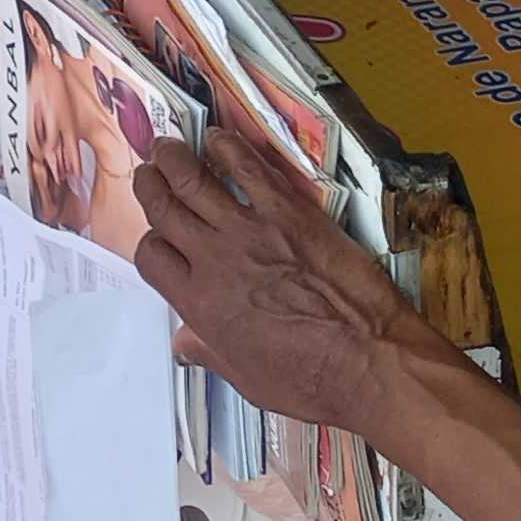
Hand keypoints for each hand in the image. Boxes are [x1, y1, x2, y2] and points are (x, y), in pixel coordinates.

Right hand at [132, 134, 439, 437]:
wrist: (371, 360)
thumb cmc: (314, 380)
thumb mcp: (250, 381)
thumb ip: (211, 354)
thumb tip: (186, 345)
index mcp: (200, 305)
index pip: (151, 257)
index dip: (151, 243)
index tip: (162, 239)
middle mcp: (214, 261)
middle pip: (163, 208)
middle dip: (151, 185)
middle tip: (150, 172)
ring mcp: (250, 231)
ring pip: (193, 180)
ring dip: (174, 158)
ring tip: (168, 147)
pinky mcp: (289, 212)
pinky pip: (248, 167)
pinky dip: (228, 147)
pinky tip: (219, 139)